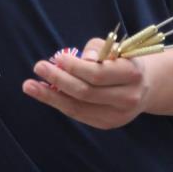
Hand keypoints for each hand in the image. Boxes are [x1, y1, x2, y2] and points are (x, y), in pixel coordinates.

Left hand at [23, 39, 152, 129]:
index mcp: (132, 74)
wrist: (143, 86)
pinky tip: (44, 94)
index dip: (75, 67)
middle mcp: (128, 98)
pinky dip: (59, 103)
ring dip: (51, 96)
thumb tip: (84, 59)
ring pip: (78, 107)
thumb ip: (97, 49)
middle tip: (38, 67)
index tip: (57, 57)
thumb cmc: (121, 60)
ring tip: (29, 85)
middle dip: (59, 80)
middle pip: (86, 92)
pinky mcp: (107, 124)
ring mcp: (118, 115)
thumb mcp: (114, 47)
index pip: (98, 74)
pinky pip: (78, 113)